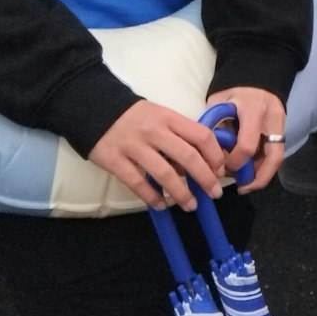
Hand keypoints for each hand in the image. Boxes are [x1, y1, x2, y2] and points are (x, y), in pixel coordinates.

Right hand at [88, 100, 225, 210]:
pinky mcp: (114, 160)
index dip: (215, 155)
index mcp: (169, 118)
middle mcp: (154, 131)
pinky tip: (161, 205)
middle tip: (215, 193)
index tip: (221, 170)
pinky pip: (137, 182)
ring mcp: (133, 146)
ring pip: (164, 173)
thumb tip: (199, 165)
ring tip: (190, 205)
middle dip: (205, 178)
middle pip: (187, 156)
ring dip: (180, 193)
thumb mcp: (162, 117)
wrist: (95, 109)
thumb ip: (179, 136)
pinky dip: (151, 196)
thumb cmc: (136, 117)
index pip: (201, 135)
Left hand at [205, 86, 287, 191]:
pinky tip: (251, 172)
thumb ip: (212, 125)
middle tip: (242, 187)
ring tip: (246, 184)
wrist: (258, 76)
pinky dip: (265, 166)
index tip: (222, 169)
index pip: (247, 145)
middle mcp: (272, 119)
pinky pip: (276, 154)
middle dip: (257, 177)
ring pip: (278, 158)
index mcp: (253, 110)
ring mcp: (282, 125)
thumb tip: (203, 153)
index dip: (235, 163)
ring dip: (262, 175)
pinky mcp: (284, 130)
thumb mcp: (218, 103)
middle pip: (273, 157)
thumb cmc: (234, 92)